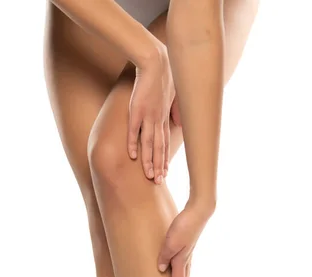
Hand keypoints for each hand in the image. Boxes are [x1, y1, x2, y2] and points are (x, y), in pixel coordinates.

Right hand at [127, 46, 172, 183]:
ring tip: (149, 176)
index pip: (165, 143)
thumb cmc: (165, 74)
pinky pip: (133, 130)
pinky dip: (133, 143)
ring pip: (149, 143)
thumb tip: (179, 124)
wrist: (156, 59)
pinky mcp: (137, 108)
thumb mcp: (174, 94)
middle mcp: (158, 119)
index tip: (165, 172)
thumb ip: (175, 110)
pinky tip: (132, 156)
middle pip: (159, 148)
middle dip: (159, 166)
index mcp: (165, 117)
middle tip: (158, 182)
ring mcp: (147, 115)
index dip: (165, 158)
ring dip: (149, 161)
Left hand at [157, 202, 213, 276]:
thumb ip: (164, 256)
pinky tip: (184, 269)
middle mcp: (186, 259)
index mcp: (181, 260)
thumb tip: (160, 270)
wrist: (199, 211)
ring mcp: (189, 252)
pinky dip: (185, 272)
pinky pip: (186, 264)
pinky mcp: (189, 245)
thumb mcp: (170, 241)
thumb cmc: (184, 225)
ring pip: (186, 273)